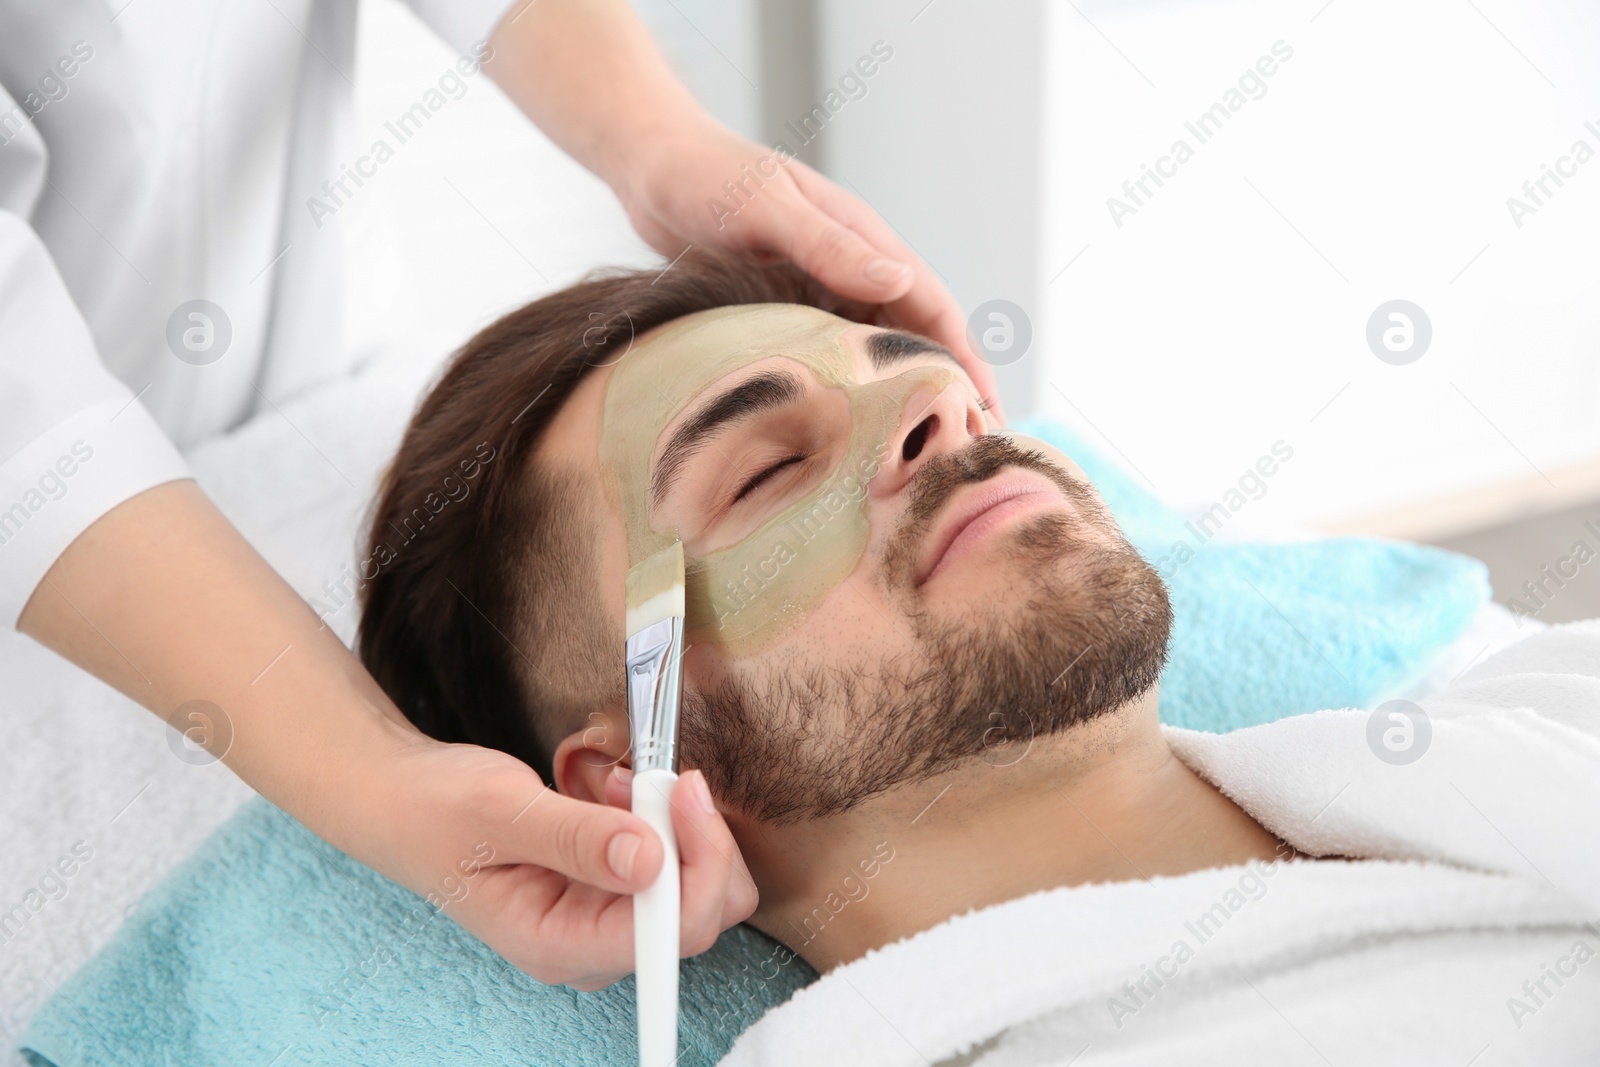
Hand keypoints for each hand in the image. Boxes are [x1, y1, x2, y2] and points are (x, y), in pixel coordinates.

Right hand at [372, 735, 756, 990]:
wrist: (405, 800)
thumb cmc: (436, 810)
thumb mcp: (500, 810)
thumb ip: (576, 836)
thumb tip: (650, 859)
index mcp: (558, 944)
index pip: (670, 933)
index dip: (700, 863)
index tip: (682, 792)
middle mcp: (589, 942)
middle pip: (699, 913)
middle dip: (693, 837)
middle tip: (653, 778)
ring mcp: (601, 916)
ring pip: (692, 883)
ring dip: (674, 823)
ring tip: (619, 782)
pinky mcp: (609, 886)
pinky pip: (669, 859)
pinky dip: (658, 817)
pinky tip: (613, 791)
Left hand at [612, 119, 1006, 424]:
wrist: (651, 166)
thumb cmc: (706, 178)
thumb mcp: (767, 209)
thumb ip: (829, 245)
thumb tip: (898, 283)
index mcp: (862, 238)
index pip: (934, 306)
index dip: (965, 360)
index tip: (986, 412)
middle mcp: (850, 265)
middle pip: (915, 336)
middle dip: (945, 388)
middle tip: (965, 454)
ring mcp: (820, 287)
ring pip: (874, 350)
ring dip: (898, 396)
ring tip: (915, 454)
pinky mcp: (787, 306)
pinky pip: (831, 354)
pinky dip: (849, 390)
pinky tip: (847, 431)